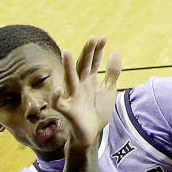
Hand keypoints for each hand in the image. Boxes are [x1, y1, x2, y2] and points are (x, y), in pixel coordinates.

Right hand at [52, 37, 121, 151]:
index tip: (103, 38)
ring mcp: (73, 97)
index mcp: (90, 81)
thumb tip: (115, 52)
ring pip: (69, 80)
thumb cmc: (97, 111)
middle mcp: (80, 86)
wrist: (91, 134)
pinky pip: (59, 103)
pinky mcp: (68, 111)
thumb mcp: (109, 90)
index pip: (93, 62)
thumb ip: (112, 73)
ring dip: (68, 67)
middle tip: (92, 39)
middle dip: (87, 53)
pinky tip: (58, 89)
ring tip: (67, 52)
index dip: (98, 51)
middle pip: (83, 67)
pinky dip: (56, 97)